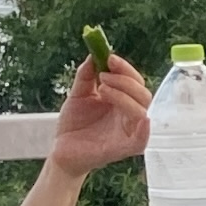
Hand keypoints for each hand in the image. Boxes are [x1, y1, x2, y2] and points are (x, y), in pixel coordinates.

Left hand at [48, 55, 151, 175]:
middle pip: (143, 95)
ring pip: (141, 112)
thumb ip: (86, 77)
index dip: (125, 69)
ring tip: (102, 89)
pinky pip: (141, 141)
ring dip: (125, 97)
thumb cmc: (74, 124)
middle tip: (103, 76)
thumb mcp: (78, 95)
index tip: (109, 58)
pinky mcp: (123, 149)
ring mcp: (128, 132)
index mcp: (122, 101)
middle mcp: (128, 116)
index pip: (134, 82)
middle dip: (125, 81)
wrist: (61, 150)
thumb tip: (93, 56)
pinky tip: (142, 120)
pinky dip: (144, 130)